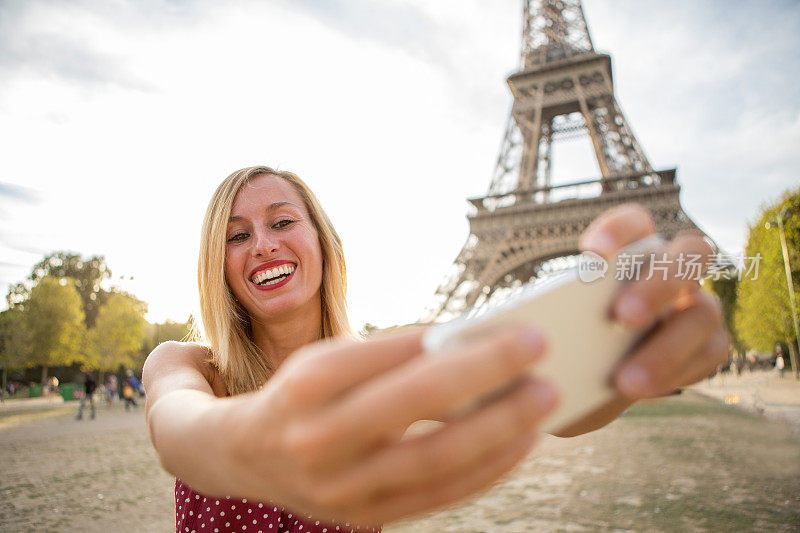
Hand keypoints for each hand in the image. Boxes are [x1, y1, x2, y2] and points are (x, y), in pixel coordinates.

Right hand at [220, 326, 558, 524]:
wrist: (244, 455)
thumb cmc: (302, 393)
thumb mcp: (331, 359)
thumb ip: (392, 356)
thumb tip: (472, 346)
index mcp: (310, 382)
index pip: (392, 354)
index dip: (455, 339)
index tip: (511, 324)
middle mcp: (319, 435)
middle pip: (416, 401)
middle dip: (486, 373)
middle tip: (540, 348)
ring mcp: (339, 485)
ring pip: (434, 458)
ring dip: (499, 428)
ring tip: (544, 398)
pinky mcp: (361, 516)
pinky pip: (437, 495)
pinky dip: (486, 469)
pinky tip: (520, 443)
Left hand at [579, 204, 728, 398]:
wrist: (586, 374)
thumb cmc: (570, 331)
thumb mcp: (560, 319)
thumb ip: (562, 310)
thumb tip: (544, 321)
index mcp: (635, 248)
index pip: (637, 222)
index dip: (620, 230)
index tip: (592, 253)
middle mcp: (676, 268)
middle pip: (690, 254)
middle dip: (660, 284)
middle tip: (620, 317)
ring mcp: (698, 304)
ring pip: (703, 313)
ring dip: (667, 348)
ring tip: (623, 379)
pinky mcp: (710, 345)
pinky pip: (708, 355)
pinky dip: (674, 373)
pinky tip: (639, 390)